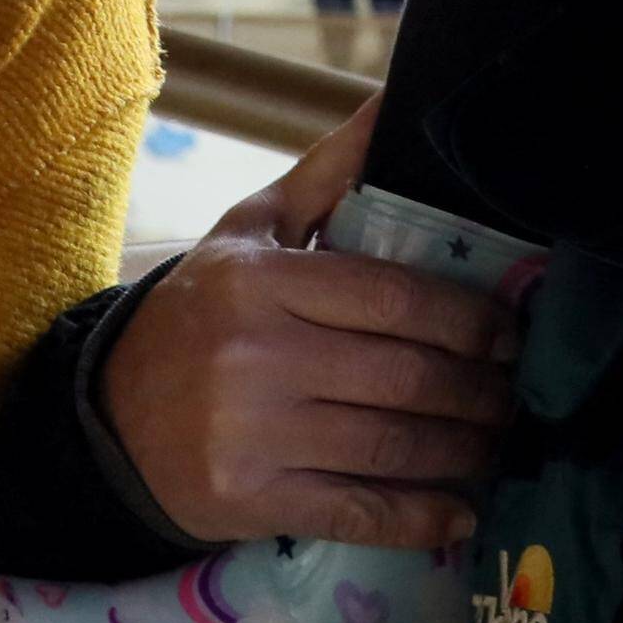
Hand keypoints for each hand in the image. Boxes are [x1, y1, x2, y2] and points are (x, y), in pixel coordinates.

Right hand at [97, 101, 515, 548]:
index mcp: (262, 281)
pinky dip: (419, 517)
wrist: (106, 415)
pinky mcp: (249, 501)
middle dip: (478, 390)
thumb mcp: (249, 230)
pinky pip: (356, 513)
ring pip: (389, 445)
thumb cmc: (197, 313)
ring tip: (498, 443)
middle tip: (516, 394)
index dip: (466, 319)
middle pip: (402, 375)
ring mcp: (252, 435)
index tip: (508, 332)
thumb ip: (326, 172)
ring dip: (462, 449)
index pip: (392, 297)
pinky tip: (460, 513)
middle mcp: (257, 356)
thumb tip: (394, 105)